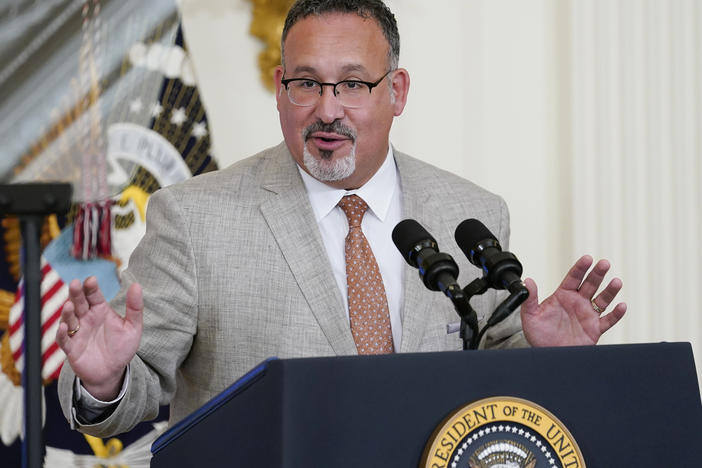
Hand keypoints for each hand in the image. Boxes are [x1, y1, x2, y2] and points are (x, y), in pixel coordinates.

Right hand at [56, 277, 142, 400]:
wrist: (113, 372)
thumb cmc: (122, 347)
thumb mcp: (133, 327)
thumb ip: (135, 307)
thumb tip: (137, 285)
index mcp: (100, 310)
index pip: (94, 295)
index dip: (91, 287)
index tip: (91, 280)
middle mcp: (86, 319)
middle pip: (79, 303)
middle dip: (76, 293)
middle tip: (75, 284)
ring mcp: (77, 333)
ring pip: (68, 319)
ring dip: (67, 312)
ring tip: (69, 305)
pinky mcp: (71, 348)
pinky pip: (64, 340)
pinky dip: (61, 333)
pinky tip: (63, 327)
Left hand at [521, 255, 626, 346]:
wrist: (547, 354)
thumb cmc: (538, 334)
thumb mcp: (530, 315)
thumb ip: (530, 298)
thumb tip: (528, 281)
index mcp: (563, 296)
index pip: (573, 278)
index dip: (580, 268)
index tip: (587, 259)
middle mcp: (577, 303)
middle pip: (590, 284)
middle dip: (597, 274)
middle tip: (604, 263)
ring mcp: (587, 315)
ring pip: (602, 300)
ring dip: (610, 291)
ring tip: (616, 282)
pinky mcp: (594, 329)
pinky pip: (608, 320)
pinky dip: (616, 314)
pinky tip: (621, 306)